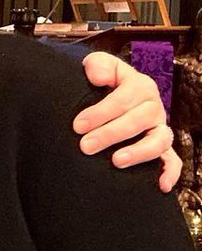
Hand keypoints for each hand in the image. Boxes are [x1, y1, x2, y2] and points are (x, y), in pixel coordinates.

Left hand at [74, 53, 178, 191]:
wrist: (112, 95)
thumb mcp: (100, 65)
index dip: (100, 113)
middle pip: (137, 121)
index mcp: (140, 85)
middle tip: (86, 146)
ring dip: (139, 152)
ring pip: (158, 141)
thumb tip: (97, 77)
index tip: (77, 125)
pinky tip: (160, 185)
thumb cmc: (105, 82)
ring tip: (116, 161)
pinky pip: (173, 160)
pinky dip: (170, 173)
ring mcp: (160, 128)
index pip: (122, 100)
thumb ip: (97, 64)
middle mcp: (154, 107)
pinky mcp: (162, 147)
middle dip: (110, 134)